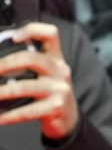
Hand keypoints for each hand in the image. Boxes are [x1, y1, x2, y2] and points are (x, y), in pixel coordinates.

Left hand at [0, 23, 78, 140]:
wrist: (67, 119)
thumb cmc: (48, 93)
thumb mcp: (46, 74)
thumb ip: (28, 63)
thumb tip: (0, 60)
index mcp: (56, 58)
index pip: (51, 35)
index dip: (33, 31)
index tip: (14, 37)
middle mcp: (60, 71)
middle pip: (33, 58)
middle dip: (6, 63)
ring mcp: (60, 89)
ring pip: (26, 87)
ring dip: (1, 92)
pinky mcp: (56, 108)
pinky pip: (27, 111)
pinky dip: (8, 116)